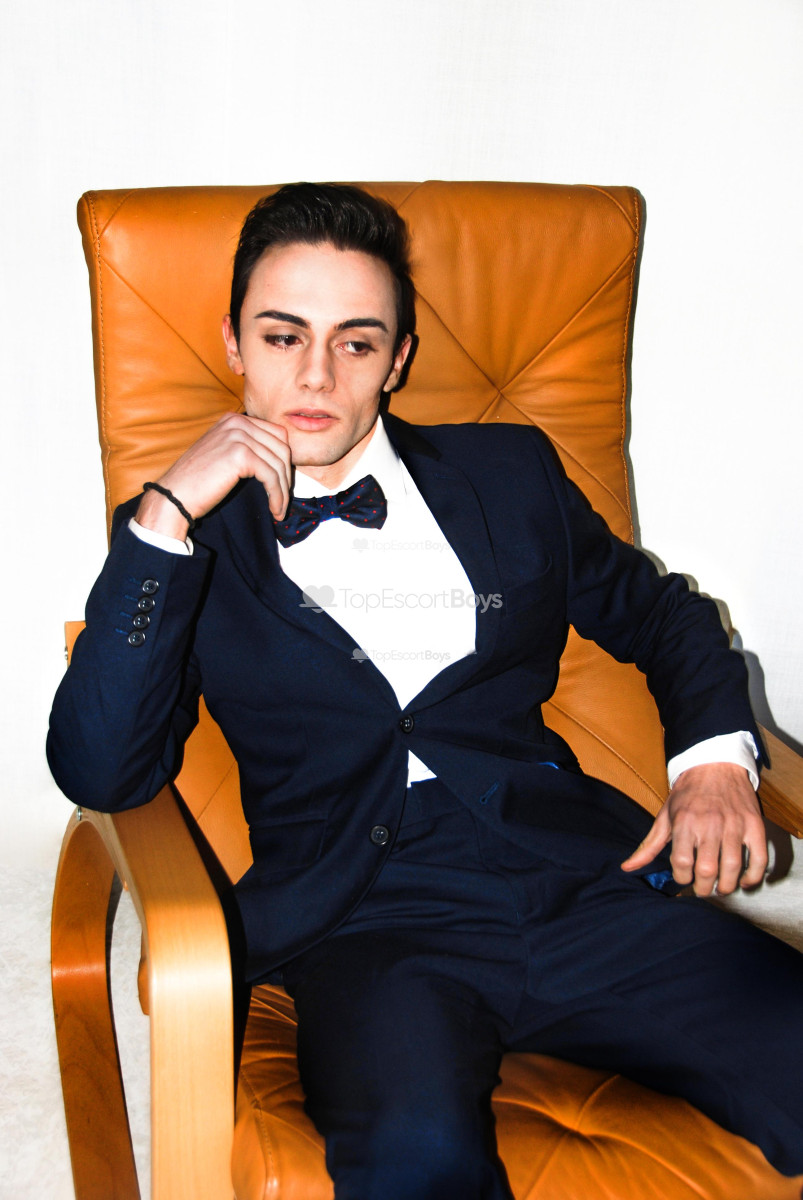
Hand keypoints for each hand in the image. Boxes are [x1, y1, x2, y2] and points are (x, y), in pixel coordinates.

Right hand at [136, 412, 291, 536]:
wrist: (175, 495)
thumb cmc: (198, 482)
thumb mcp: (224, 453)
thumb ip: (247, 448)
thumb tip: (280, 460)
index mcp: (234, 419)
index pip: (276, 435)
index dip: (284, 461)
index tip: (283, 483)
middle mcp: (237, 422)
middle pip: (282, 447)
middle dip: (286, 476)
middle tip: (284, 499)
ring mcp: (238, 436)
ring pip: (278, 464)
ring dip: (283, 490)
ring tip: (279, 509)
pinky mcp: (240, 454)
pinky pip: (271, 477)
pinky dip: (277, 496)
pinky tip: (274, 510)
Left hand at [620, 762, 766, 896]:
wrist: (715, 764)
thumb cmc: (687, 793)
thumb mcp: (664, 816)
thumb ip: (648, 846)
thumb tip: (627, 868)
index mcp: (684, 822)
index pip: (682, 863)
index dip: (682, 878)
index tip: (683, 877)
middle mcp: (709, 824)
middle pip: (706, 870)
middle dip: (703, 888)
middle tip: (702, 889)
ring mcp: (734, 825)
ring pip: (732, 868)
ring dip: (726, 886)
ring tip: (720, 887)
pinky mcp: (754, 825)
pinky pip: (759, 858)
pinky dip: (754, 876)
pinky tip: (744, 882)